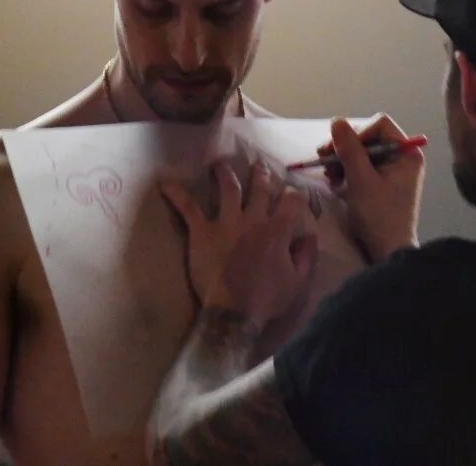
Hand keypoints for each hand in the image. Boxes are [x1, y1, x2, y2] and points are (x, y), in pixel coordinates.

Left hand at [161, 160, 317, 329]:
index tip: (292, 194)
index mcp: (278, 231)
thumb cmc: (267, 299)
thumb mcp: (297, 282)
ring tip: (220, 164)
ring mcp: (226, 222)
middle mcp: (253, 219)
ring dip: (225, 173)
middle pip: (259, 188)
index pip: (291, 201)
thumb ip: (306, 256)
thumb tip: (310, 235)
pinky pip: (188, 207)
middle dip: (261, 175)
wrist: (234, 311)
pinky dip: (176, 194)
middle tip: (259, 166)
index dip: (294, 194)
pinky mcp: (202, 231)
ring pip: (228, 188)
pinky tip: (165, 182)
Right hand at [321, 115, 423, 262]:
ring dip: (342, 160)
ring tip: (329, 176)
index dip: (357, 133)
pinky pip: (362, 168)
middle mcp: (402, 158)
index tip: (339, 149)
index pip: (379, 124)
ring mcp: (393, 172)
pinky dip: (347, 172)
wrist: (387, 252)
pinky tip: (335, 183)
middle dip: (345, 148)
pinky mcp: (383, 185)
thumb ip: (349, 148)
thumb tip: (337, 120)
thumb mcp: (360, 179)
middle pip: (369, 138)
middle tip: (324, 159)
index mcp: (406, 153)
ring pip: (362, 153)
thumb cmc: (379, 215)